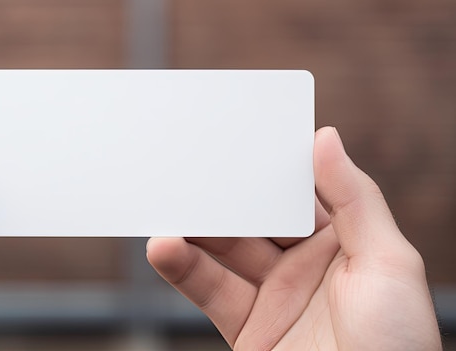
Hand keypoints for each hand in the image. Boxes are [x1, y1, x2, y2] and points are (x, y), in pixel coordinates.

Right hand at [147, 127, 441, 349]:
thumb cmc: (397, 343)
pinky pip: (209, 291)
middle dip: (223, 198)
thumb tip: (325, 139)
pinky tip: (165, 248)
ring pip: (224, 253)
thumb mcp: (389, 262)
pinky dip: (183, 269)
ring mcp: (273, 297)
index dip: (268, 170)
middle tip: (189, 170)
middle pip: (253, 221)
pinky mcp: (246, 327)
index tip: (236, 141)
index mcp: (342, 243)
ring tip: (167, 207)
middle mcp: (304, 267)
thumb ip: (354, 199)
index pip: (297, 195)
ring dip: (194, 231)